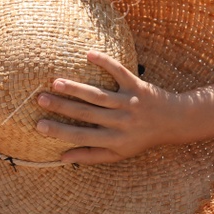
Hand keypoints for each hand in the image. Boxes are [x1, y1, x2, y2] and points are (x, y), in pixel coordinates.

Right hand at [33, 51, 185, 164]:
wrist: (174, 122)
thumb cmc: (141, 139)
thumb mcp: (118, 153)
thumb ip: (90, 155)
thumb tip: (62, 158)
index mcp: (114, 140)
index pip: (81, 136)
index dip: (60, 131)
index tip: (39, 126)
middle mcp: (120, 122)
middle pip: (86, 113)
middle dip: (62, 106)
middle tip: (40, 99)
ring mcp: (129, 102)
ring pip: (98, 95)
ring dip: (77, 88)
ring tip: (56, 82)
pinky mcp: (138, 86)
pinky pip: (120, 72)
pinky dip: (106, 63)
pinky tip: (89, 55)